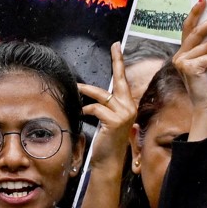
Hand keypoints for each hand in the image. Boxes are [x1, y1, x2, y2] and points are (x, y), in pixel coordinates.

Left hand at [78, 41, 135, 169]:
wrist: (108, 161)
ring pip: (102, 95)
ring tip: (76, 88)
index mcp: (128, 106)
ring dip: (87, 91)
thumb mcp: (108, 120)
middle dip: (117, 61)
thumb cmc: (106, 141)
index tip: (117, 47)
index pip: (123, 81)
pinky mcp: (115, 121)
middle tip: (115, 46)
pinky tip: (82, 114)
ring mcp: (124, 114)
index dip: (120, 63)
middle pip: (120, 80)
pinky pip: (95, 109)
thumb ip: (106, 106)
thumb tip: (95, 94)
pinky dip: (86, 110)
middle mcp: (130, 107)